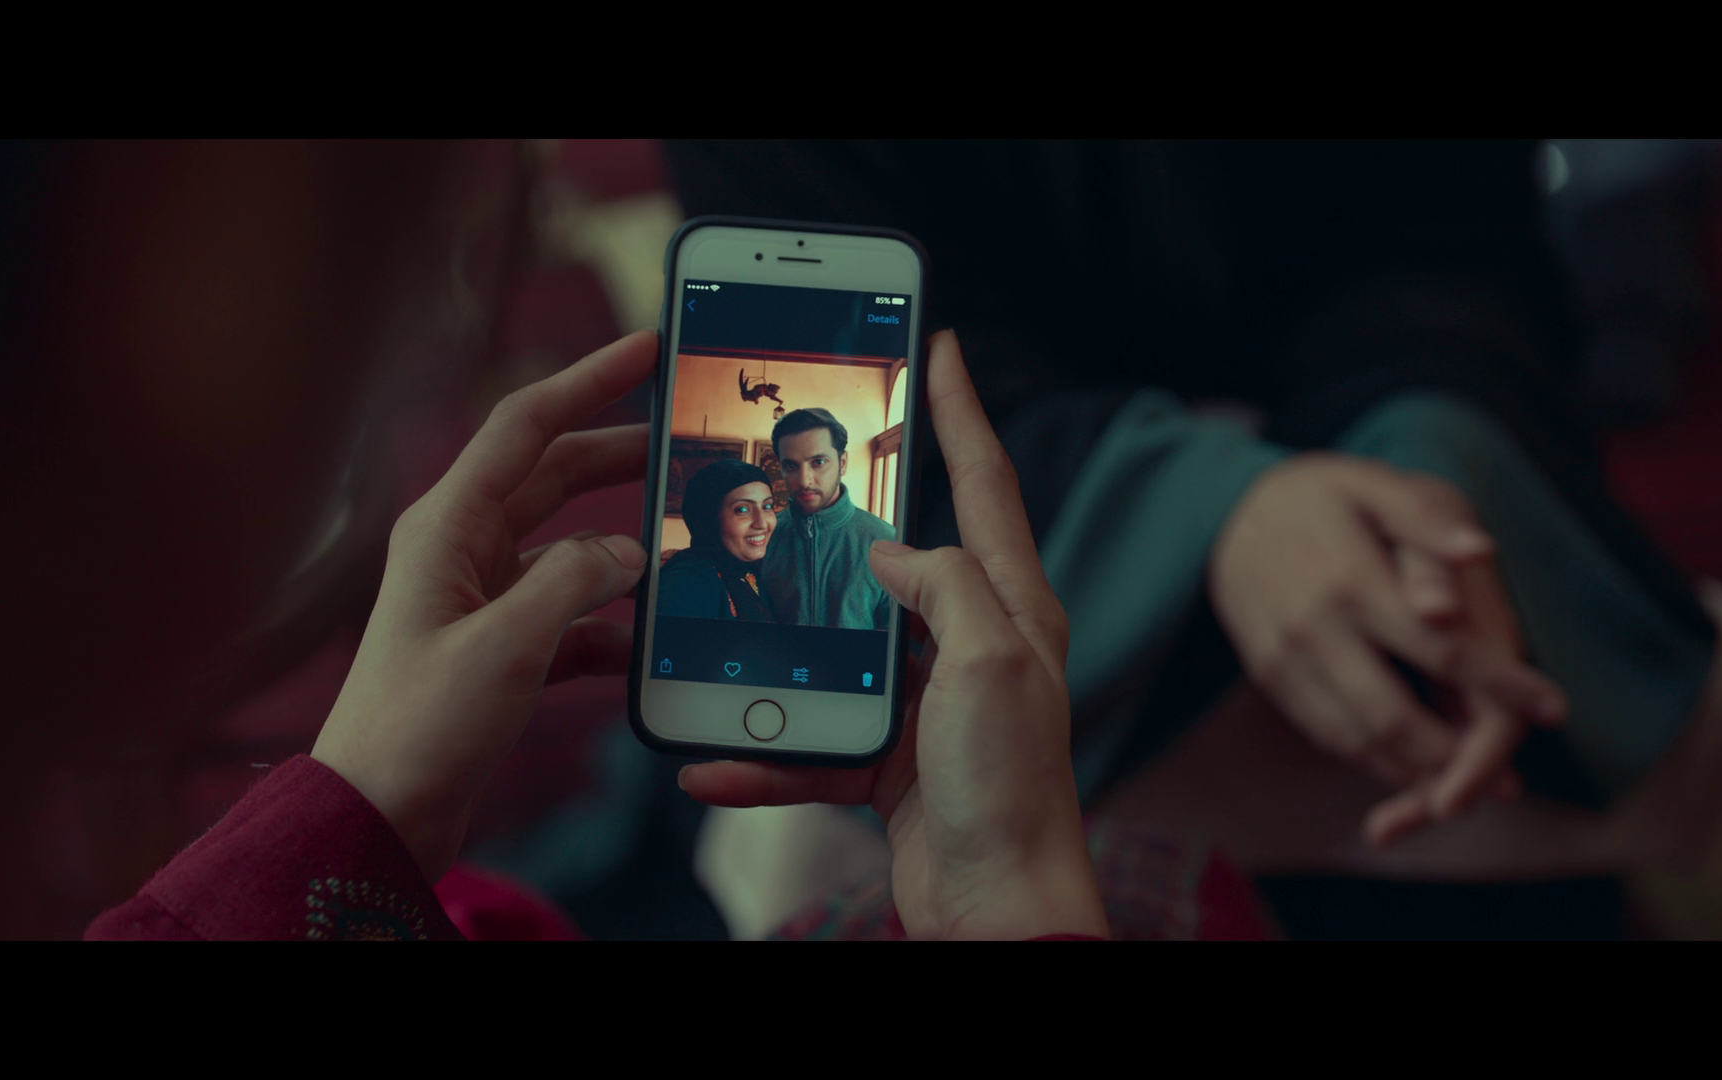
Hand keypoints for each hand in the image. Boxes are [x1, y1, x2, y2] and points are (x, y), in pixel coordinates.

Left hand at [312, 332, 656, 882]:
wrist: (376, 818)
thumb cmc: (418, 727)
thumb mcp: (506, 644)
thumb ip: (577, 582)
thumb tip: (632, 551)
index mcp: (447, 525)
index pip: (525, 425)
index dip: (589, 378)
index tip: (647, 348)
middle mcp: (462, 551)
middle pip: (554, 477)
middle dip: (620, 456)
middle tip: (686, 440)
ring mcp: (480, 602)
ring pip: (569, 550)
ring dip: (623, 551)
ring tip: (687, 548)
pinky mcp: (497, 652)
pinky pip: (568, 618)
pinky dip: (608, 625)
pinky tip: (645, 645)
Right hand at [679, 330, 1108, 940]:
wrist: (997, 911)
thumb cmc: (1007, 789)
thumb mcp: (988, 660)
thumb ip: (942, 584)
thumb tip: (891, 550)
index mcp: (1010, 607)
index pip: (985, 481)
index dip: (960, 408)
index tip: (939, 344)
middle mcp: (971, 645)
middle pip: (898, 558)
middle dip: (843, 523)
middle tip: (791, 474)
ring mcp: (927, 704)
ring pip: (838, 652)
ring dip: (779, 657)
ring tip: (718, 636)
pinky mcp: (889, 760)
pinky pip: (813, 740)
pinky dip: (764, 755)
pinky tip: (712, 762)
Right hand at [1209, 454, 1567, 846]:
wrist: (1225, 512)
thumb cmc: (1317, 496)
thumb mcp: (1373, 485)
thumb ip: (1425, 520)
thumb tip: (1480, 552)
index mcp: (1351, 579)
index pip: (1442, 649)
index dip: (1503, 686)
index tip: (1554, 709)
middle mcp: (1314, 628)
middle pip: (1395, 717)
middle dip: (1456, 756)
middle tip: (1508, 776)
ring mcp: (1284, 659)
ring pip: (1356, 739)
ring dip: (1414, 771)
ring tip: (1466, 781)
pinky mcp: (1269, 677)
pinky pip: (1323, 734)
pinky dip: (1370, 760)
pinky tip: (1409, 762)